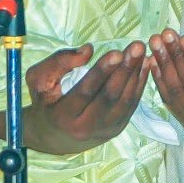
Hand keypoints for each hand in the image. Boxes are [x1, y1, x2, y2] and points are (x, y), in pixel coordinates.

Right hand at [22, 42, 148, 155]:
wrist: (54, 136)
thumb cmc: (45, 101)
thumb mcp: (39, 80)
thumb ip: (59, 63)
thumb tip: (88, 50)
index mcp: (62, 117)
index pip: (85, 92)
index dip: (102, 72)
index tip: (117, 52)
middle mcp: (85, 127)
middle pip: (110, 97)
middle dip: (125, 69)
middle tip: (137, 46)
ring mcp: (104, 130)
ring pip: (124, 101)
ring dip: (136, 74)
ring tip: (141, 51)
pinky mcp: (117, 128)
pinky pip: (132, 104)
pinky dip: (140, 83)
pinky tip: (145, 64)